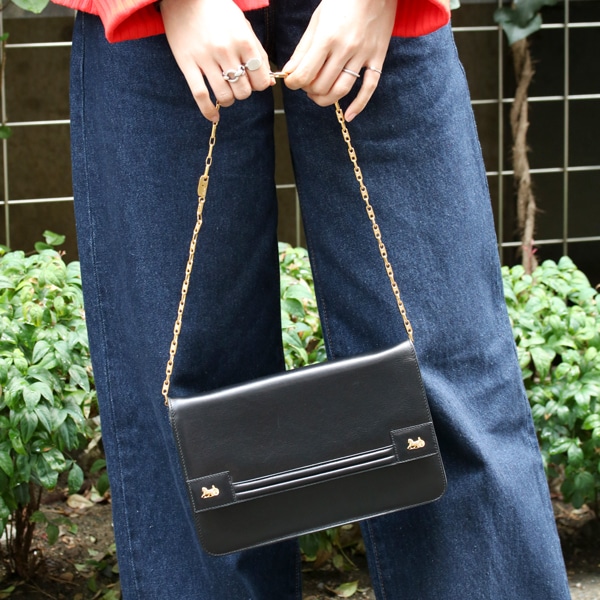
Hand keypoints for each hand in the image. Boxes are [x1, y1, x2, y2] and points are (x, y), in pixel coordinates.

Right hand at [161, 0, 272, 121]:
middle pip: (243, 91)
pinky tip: (214, 117)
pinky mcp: (187, 63)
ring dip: (228, 100)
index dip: (259, 85)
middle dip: (243, 92)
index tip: (252, 80)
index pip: (261, 80)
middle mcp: (226, 51)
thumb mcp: (243, 26)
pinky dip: (208, 111)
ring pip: (224, 96)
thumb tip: (269, 82)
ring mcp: (205, 58)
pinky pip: (200, 95)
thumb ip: (258, 53)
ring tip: (225, 92)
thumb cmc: (218, 11)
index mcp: (243, 41)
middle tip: (237, 84)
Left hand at [282, 0, 397, 121]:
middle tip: (306, 84)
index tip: (291, 81)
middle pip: (322, 85)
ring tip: (318, 94)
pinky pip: (369, 87)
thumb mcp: (318, 20)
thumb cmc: (343, 0)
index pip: (305, 74)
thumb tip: (289, 72)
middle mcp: (345, 48)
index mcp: (327, 37)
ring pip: (341, 90)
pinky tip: (348, 115)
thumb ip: (303, 49)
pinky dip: (359, 104)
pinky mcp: (378, 57)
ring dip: (326, 99)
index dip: (294, 83)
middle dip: (308, 90)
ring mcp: (363, 54)